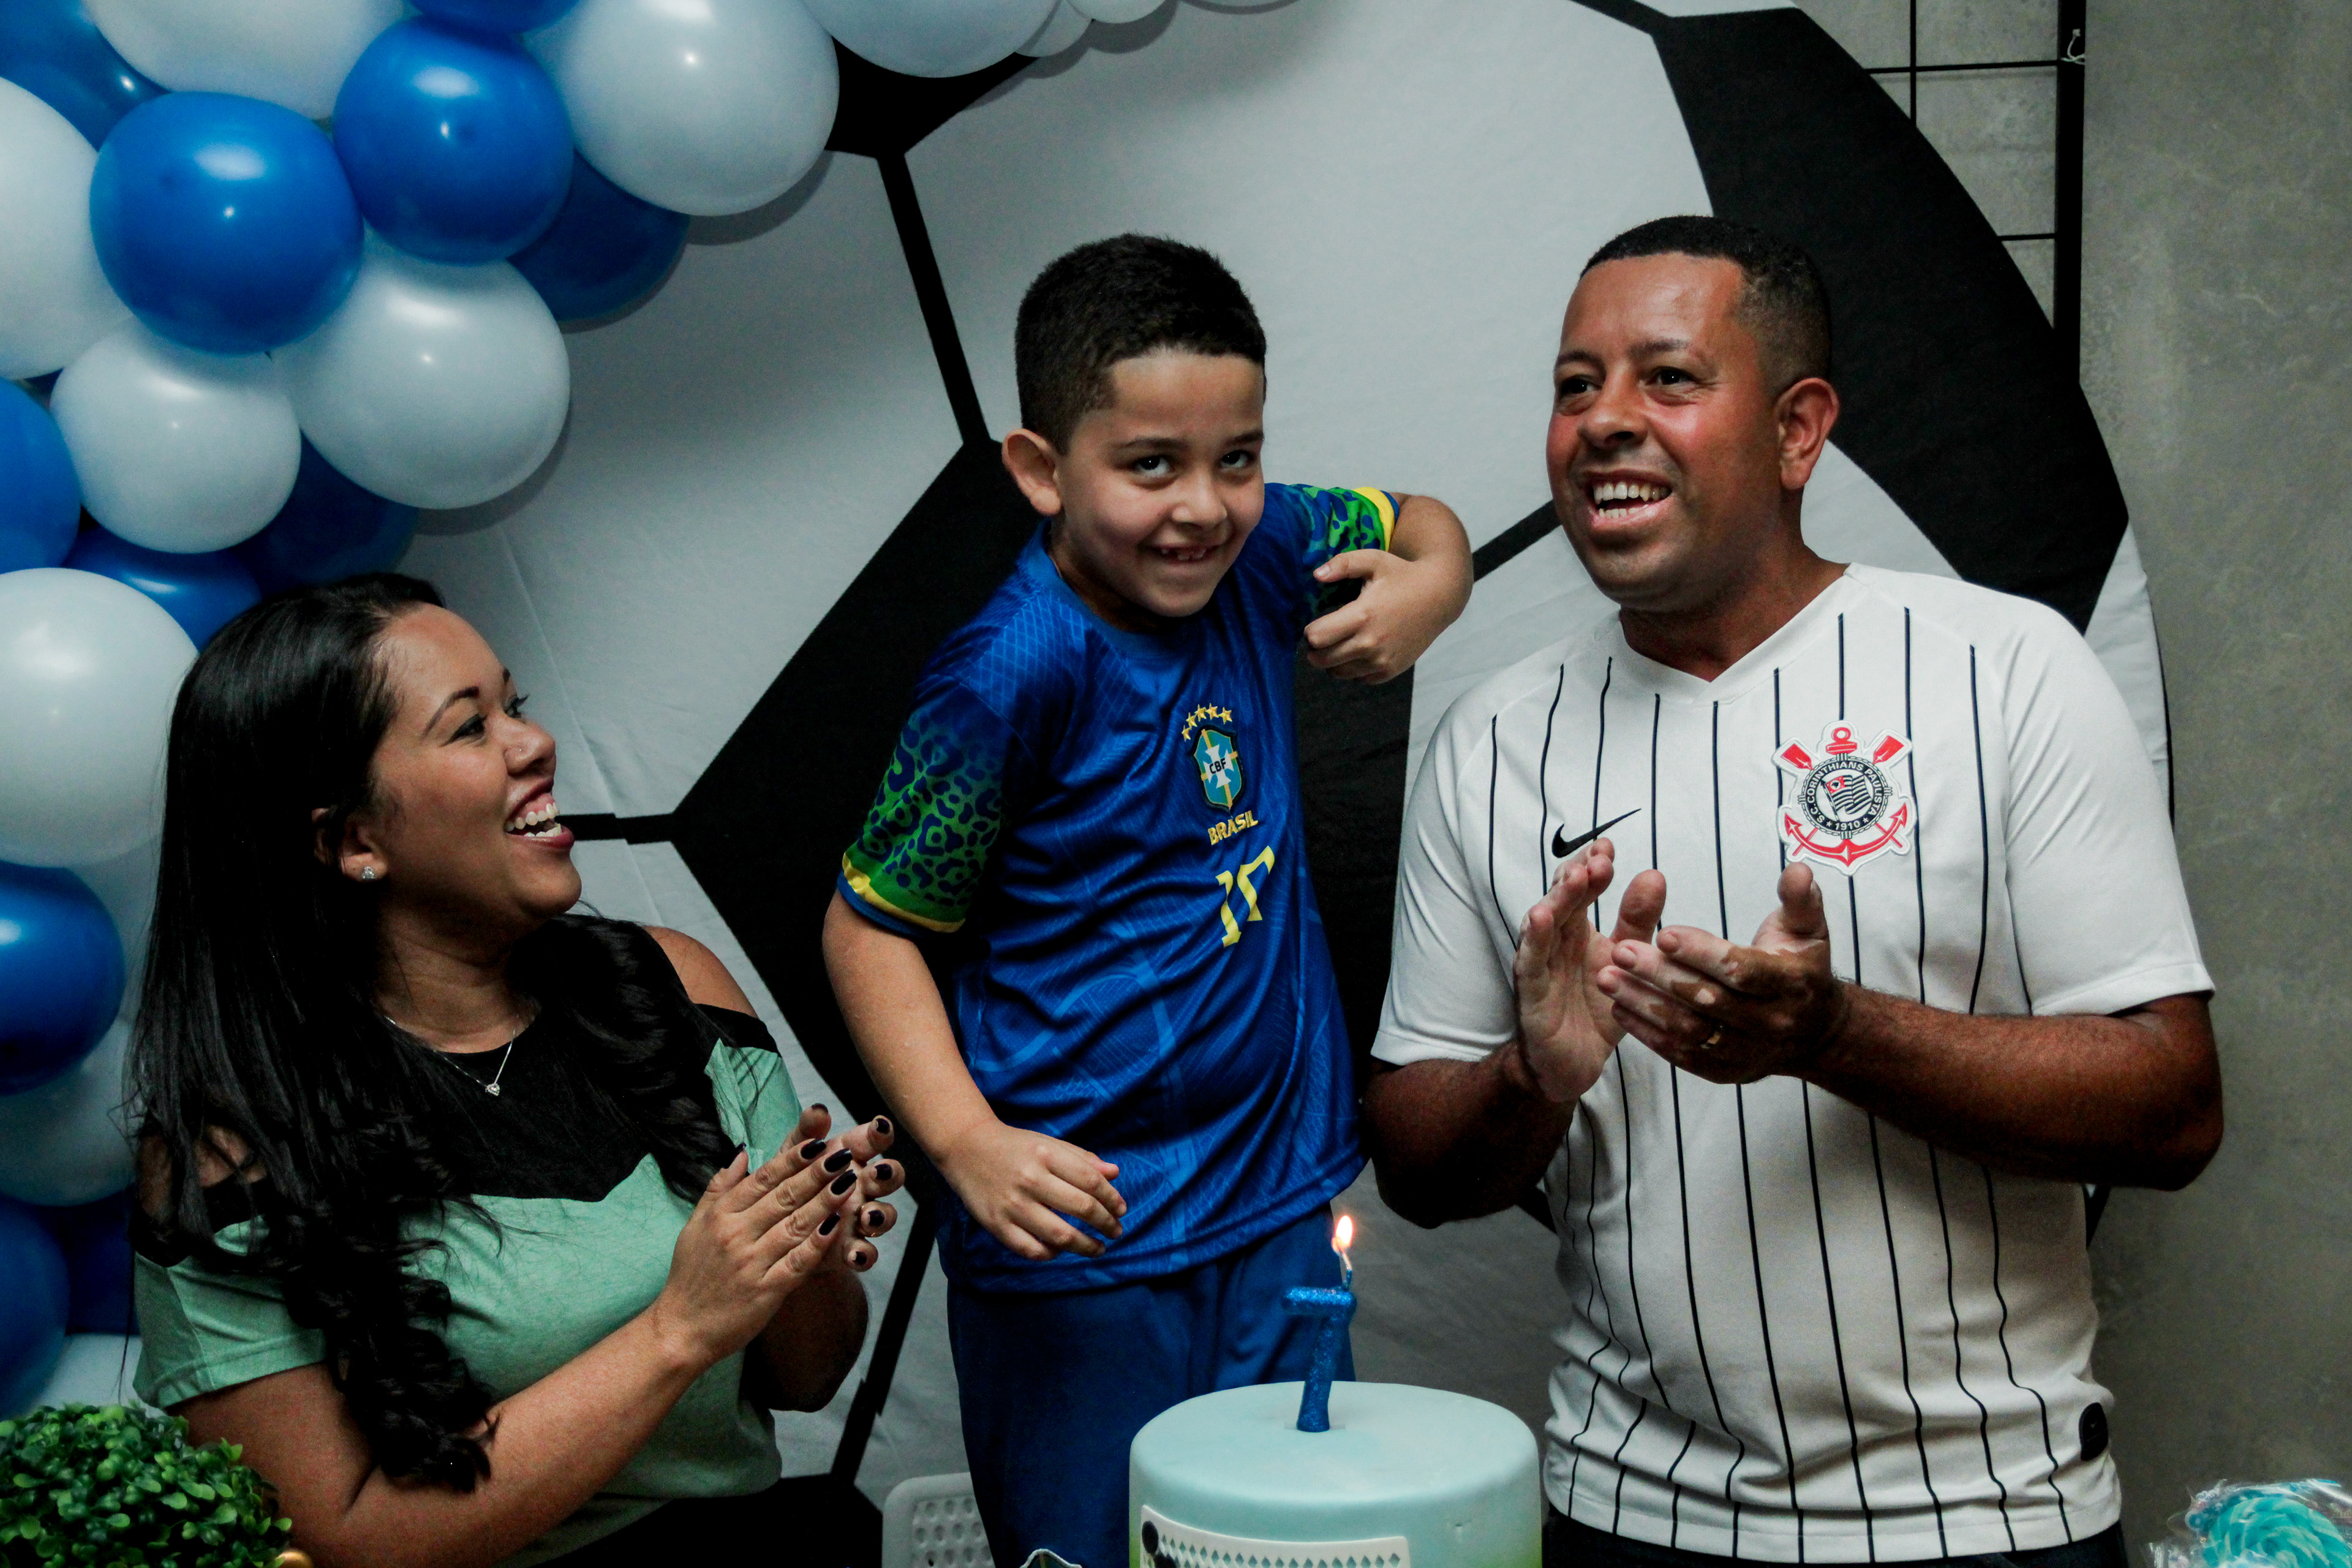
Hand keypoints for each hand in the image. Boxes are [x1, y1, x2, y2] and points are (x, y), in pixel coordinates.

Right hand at [646, 1132, 860, 1370]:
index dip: (792, 1159)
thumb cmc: (690, 1277)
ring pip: (795, 1225)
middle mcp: (736, 1235)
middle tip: (842, 1153)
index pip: (762, 1179)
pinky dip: (818, 1243)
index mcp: (720, 1216)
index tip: (817, 1141)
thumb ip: (718, 1188)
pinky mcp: (766, 1291)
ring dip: (824, 1201)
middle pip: (783, 1197)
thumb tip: (742, 1152)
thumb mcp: (694, 1226)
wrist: (680, 1330)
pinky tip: (837, 1226)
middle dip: (816, 1173)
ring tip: (848, 1182)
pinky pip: (797, 1262)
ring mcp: (752, 1263)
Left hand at [777, 1105, 907, 1273]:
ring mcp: (859, 1221)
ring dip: (880, 1215)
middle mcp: (862, 1188)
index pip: (873, 1141)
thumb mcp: (789, 1158)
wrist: (772, 1234)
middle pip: (889, 1178)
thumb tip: (817, 1109)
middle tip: (877, 1172)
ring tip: (867, 1216)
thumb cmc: (787, 1186)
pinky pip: (866, 1254)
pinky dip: (864, 1254)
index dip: (879, 1133)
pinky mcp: (850, 1250)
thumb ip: (805, 1134)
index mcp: (851, 1159)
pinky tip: (854, 1254)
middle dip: (888, 1174)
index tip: (878, 1126)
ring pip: (884, 1216)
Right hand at [932, 1117, 1125, 1261]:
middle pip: (1081, 1208)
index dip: (1112, 1199)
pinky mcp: (996, 1225)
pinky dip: (1051, 1254)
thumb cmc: (1015, 1146)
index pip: (1091, 1181)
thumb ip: (1082, 1158)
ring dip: (1086, 1246)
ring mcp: (1012, 1205)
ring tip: (1098, 1248)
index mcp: (1046, 1155)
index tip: (1122, 1209)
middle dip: (1106, 1223)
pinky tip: (1061, 1250)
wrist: (966, 1148)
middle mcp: (1031, 1179)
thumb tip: (1115, 1174)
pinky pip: (1031, 1250)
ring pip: (1060, 1235)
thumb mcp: (1049, 1143)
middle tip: (1116, 1231)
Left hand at [1303, 549, 1456, 682]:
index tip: (1315, 624)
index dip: (1310, 631)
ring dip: (1333, 661)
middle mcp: (1371, 643)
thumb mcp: (1373, 560)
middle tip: (1323, 636)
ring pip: (1338, 673)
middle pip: (1322, 660)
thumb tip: (1316, 575)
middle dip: (1315, 649)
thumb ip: (1342, 564)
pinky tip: (1360, 651)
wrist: (1439, 596)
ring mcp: (1382, 660)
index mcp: (1362, 615)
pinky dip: (1354, 668)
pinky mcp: (1391, 670)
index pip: (1316, 637)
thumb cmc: (1402, 575)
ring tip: (1341, 643)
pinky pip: (1359, 679)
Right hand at [1513, 840, 1664, 1101]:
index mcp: (1576, 931)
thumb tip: (1654, 874)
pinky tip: (1540, 918)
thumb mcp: (1626, 962)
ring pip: (1544, 926)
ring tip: (1576, 878)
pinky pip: (1531, 963)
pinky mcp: (1531, 995)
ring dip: (1557, 899)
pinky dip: (1534, 940)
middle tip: (1600, 858)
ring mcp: (1539, 966)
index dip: (1592, 866)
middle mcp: (1554, 942)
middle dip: (1578, 876)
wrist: (1571, 1065)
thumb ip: (1637, 922)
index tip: (1609, 845)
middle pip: (1562, 901)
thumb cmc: (1596, 1009)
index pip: (1580, 890)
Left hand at [1598, 862, 1852, 1084]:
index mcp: (1791, 983)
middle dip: (1660, 975)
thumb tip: (1798, 869)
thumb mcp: (1808, 931)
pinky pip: (1683, 1055)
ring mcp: (1748, 1051)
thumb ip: (1800, 899)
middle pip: (1708, 1000)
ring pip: (1689, 1031)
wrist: (1813, 1032)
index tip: (1663, 932)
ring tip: (1607, 978)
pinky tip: (1620, 1008)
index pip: (1740, 969)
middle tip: (1620, 950)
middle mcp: (1771, 1022)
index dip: (1701, 952)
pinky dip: (1649, 1033)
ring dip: (1644, 1005)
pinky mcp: (1727, 1071)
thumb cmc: (1801, 968)